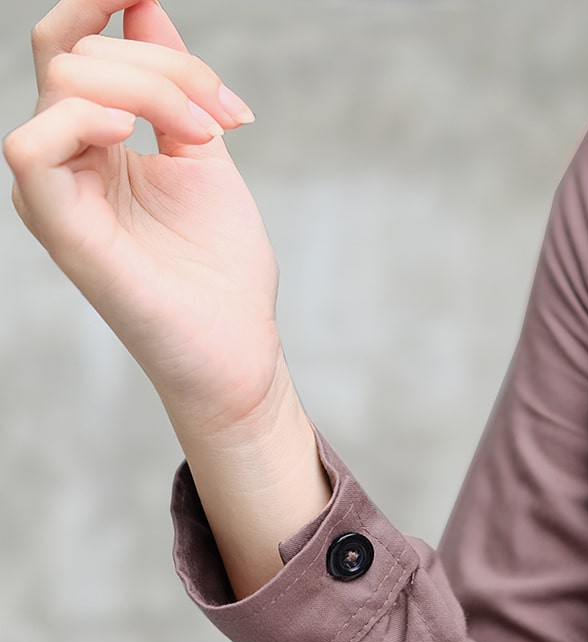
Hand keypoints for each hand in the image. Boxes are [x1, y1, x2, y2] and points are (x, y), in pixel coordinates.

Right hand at [5, 0, 280, 435]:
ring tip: (204, 135)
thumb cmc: (223, 265)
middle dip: (167, 67)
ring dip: (152, 90)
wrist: (237, 343)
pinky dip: (84, 120)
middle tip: (225, 115)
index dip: (108, 4)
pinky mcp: (57, 227)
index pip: (76, 45)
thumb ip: (174, 86)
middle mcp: (66, 160)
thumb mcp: (203, 154)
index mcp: (96, 141)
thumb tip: (142, 7)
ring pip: (66, 82)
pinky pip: (31, 144)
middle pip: (80, 53)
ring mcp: (56, 193)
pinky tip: (135, 136)